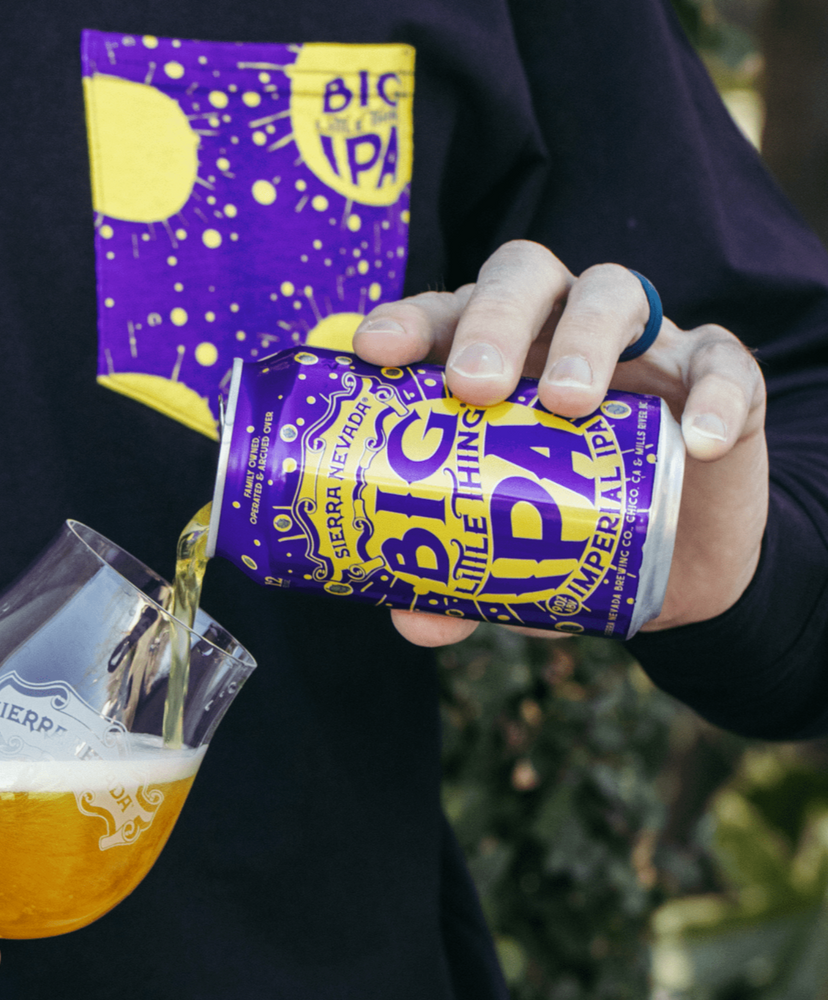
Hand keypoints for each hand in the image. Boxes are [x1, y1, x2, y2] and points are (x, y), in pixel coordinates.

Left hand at [352, 240, 767, 647]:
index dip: (411, 320)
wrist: (679, 562)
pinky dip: (713, 396)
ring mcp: (641, 343)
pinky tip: (696, 443)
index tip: (376, 352)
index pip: (446, 313)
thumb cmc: (572, 532)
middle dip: (493, 321)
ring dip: (585, 339)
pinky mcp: (717, 371)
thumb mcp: (514, 564)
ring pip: (613, 292)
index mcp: (492, 357)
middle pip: (523, 278)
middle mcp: (557, 328)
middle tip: (474, 386)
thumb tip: (414, 622)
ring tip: (569, 403)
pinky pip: (724, 363)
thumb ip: (461, 586)